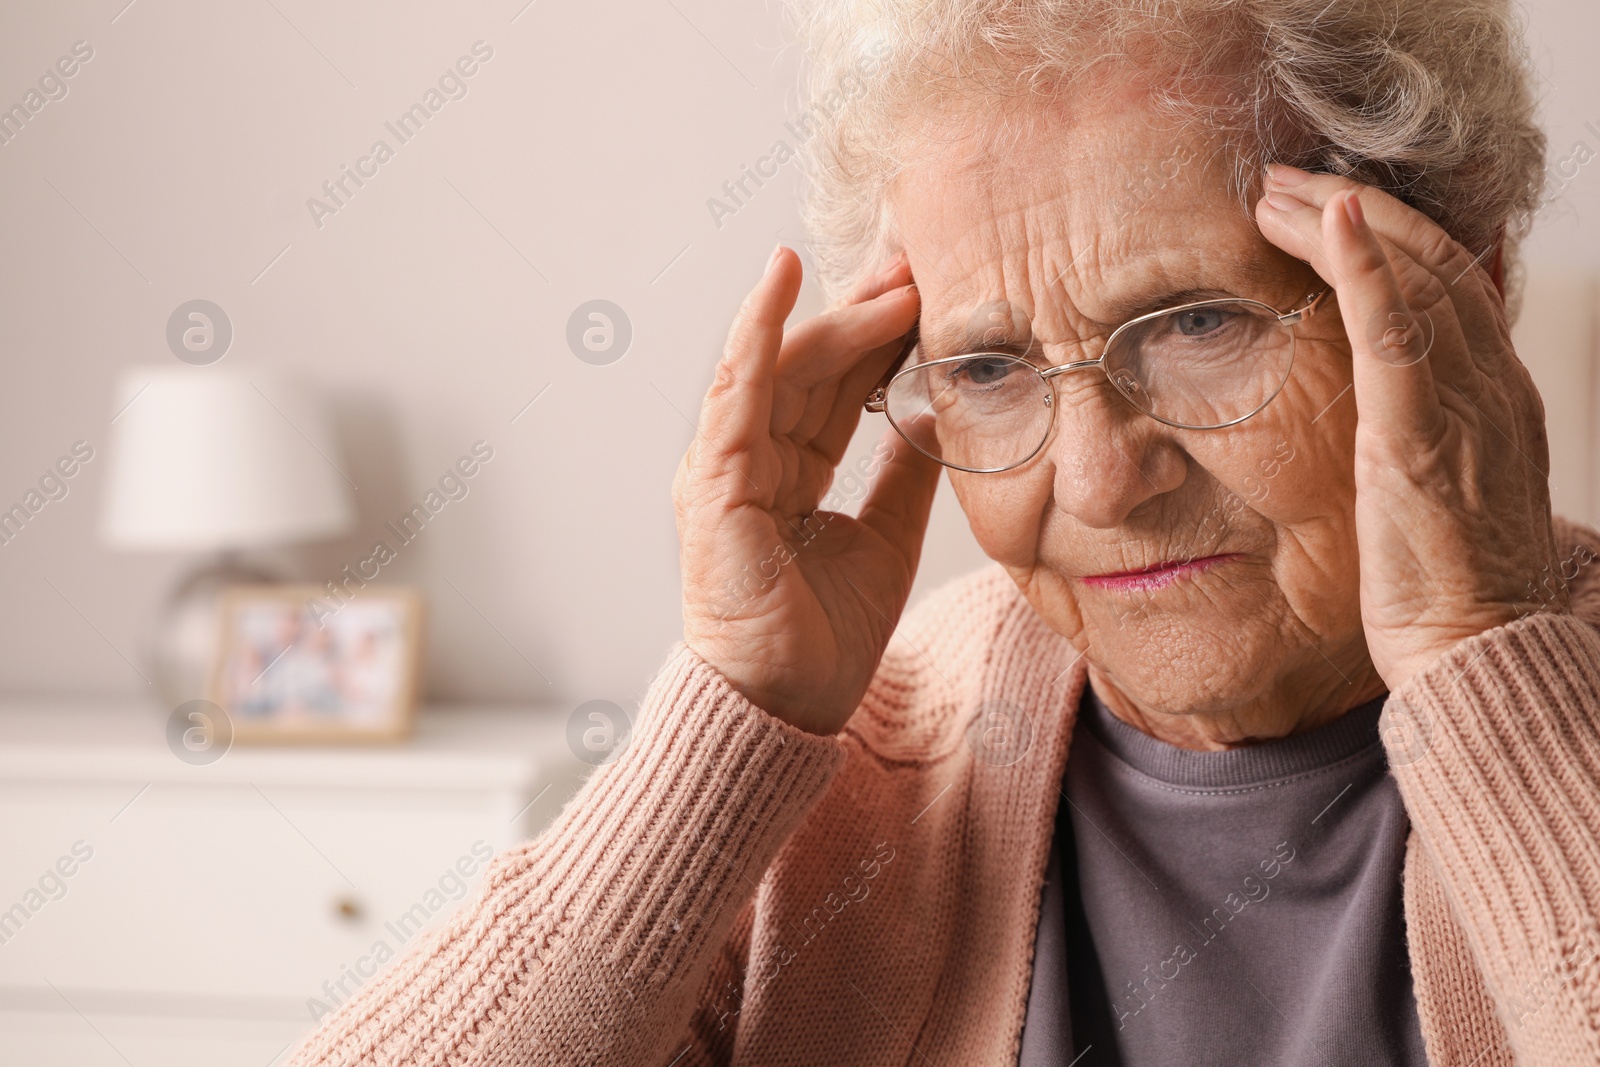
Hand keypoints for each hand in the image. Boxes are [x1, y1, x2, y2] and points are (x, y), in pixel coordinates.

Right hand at [674, 246, 939, 734]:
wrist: (785, 709)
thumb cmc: (823, 640)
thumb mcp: (886, 539)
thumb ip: (904, 475)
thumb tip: (935, 415)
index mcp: (788, 473)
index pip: (836, 388)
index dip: (882, 342)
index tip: (932, 296)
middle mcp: (750, 459)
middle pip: (810, 366)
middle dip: (865, 314)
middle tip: (918, 264)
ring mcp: (725, 466)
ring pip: (781, 367)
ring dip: (834, 316)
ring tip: (891, 275)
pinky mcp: (713, 479)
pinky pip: (737, 390)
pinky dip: (757, 331)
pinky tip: (781, 276)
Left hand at [1257, 165, 1564, 689]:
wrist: (1479, 653)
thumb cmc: (1448, 589)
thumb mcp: (1440, 496)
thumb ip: (1420, 440)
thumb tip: (1380, 420)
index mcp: (1492, 399)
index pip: (1448, 287)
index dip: (1387, 236)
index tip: (1323, 209)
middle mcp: (1489, 387)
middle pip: (1430, 263)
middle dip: (1354, 209)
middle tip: (1280, 181)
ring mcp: (1462, 408)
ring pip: (1412, 279)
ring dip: (1342, 221)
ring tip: (1274, 190)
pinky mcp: (1421, 440)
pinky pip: (1396, 334)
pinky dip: (1366, 268)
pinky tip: (1332, 219)